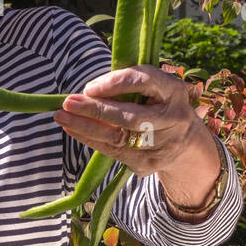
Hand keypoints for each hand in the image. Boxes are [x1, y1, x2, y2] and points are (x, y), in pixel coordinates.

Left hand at [52, 65, 196, 176]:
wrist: (184, 144)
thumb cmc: (158, 105)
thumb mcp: (154, 89)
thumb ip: (128, 85)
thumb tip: (88, 91)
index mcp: (174, 91)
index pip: (146, 81)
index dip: (117, 83)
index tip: (90, 87)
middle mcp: (173, 118)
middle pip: (130, 117)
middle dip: (95, 110)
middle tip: (68, 102)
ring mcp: (162, 144)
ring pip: (118, 137)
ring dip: (85, 126)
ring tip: (62, 116)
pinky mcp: (148, 163)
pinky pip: (112, 151)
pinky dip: (90, 139)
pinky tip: (72, 130)